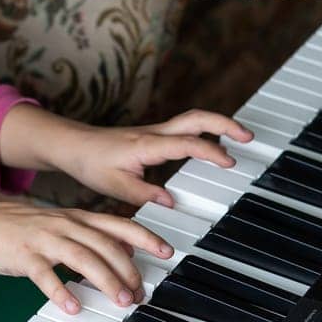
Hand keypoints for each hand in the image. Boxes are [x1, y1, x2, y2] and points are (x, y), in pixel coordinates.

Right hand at [0, 201, 173, 313]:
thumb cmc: (26, 229)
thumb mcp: (64, 226)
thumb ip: (95, 236)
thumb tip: (129, 251)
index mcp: (78, 218)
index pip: (119, 225)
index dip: (145, 238)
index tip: (167, 252)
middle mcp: (66, 225)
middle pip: (104, 246)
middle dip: (127, 270)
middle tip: (139, 294)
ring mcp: (45, 239)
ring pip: (82, 258)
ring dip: (105, 281)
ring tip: (120, 302)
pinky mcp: (25, 255)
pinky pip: (45, 274)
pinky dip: (60, 291)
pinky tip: (72, 307)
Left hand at [56, 109, 253, 208]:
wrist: (73, 145)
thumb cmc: (91, 163)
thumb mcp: (113, 186)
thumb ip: (144, 195)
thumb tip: (171, 203)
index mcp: (146, 144)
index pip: (186, 143)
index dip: (210, 151)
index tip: (228, 161)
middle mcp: (154, 133)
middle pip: (196, 119)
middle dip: (225, 124)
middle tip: (247, 136)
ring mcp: (156, 132)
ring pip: (193, 119)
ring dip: (218, 125)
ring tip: (240, 137)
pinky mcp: (154, 136)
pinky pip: (185, 128)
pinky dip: (205, 131)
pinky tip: (212, 143)